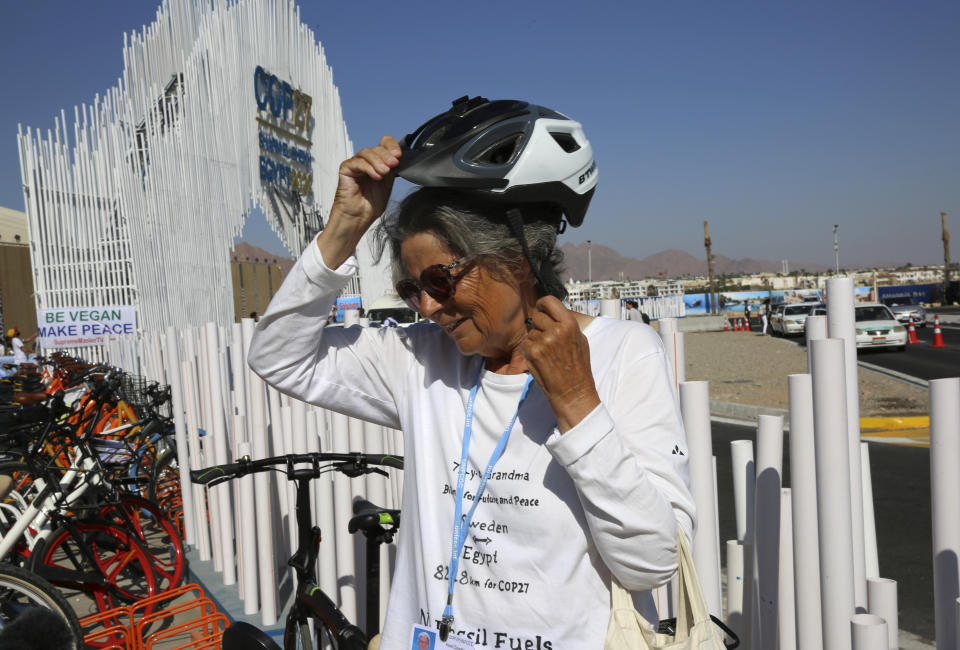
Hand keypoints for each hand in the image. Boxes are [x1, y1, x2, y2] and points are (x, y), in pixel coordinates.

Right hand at [331, 134, 401, 227]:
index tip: (399, 154)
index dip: (391, 146)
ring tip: (384, 172)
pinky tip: (375, 176)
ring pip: (367, 153)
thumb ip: (392, 170)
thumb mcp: (387, 184)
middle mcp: (366, 162)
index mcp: (377, 163)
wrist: (358, 218)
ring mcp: (355, 164)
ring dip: (378, 161)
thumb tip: (398, 157)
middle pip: (376, 148)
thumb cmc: (370, 205)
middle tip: (393, 163)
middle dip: (387, 155)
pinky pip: (357, 162)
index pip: (384, 145)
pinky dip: (368, 167)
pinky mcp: (346, 169)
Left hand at [521, 296, 600, 432]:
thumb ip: (566, 324)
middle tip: (546, 339)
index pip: (549, 301)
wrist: (573, 391)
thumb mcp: (580, 340)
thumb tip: (553, 312)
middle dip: (539, 325)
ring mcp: (543, 341)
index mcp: (570, 324)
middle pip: (537, 316)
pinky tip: (541, 360)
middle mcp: (556, 330)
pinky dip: (529, 351)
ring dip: (534, 340)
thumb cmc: (578, 367)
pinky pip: (525, 344)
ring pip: (530, 332)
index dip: (542, 304)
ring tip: (547, 354)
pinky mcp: (533, 353)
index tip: (541, 310)